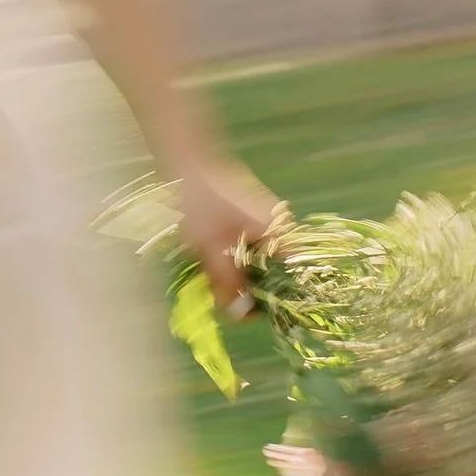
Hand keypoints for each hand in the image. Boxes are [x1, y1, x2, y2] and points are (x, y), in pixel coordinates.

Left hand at [178, 158, 282, 311]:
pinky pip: (246, 251)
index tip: (246, 312)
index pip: (289, 278)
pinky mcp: (248, 222)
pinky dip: (231, 261)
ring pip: (256, 264)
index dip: (270, 300)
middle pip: (272, 274)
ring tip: (211, 276)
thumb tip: (240, 315)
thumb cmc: (200, 200)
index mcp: (278, 233)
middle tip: (220, 296)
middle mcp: (278, 229)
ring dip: (237, 276)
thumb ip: (227, 281)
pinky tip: (211, 261)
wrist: (185, 161)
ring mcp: (263, 224)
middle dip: (248, 289)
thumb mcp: (210, 247)